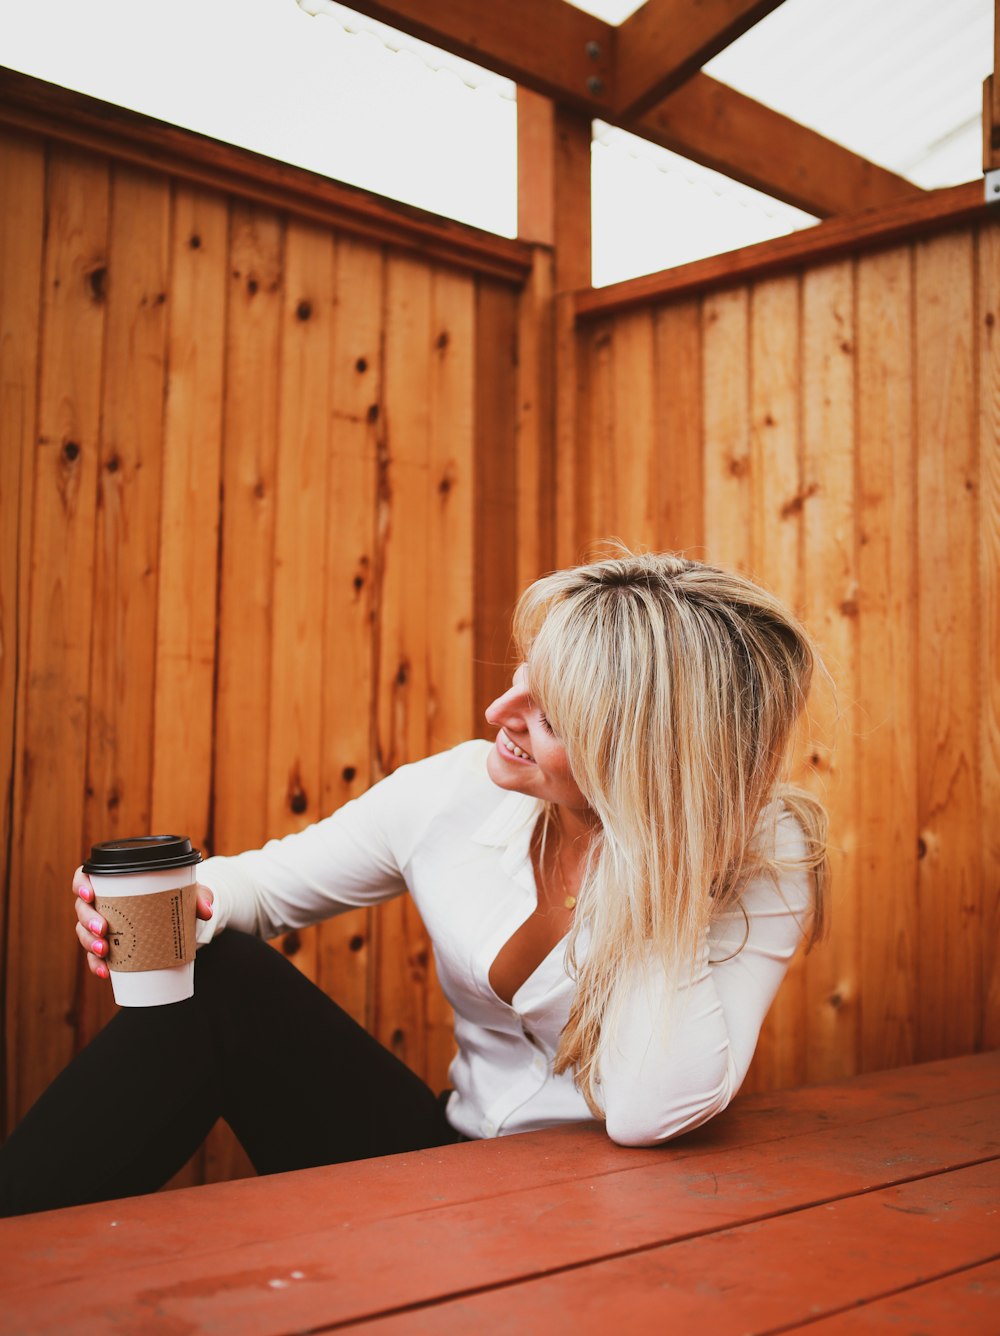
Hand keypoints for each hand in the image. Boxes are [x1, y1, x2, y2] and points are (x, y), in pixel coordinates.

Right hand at [73, 869, 213, 980]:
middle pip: (82, 909)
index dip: (81, 884)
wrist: (178, 915)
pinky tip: (105, 972)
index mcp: (113, 882)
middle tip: (102, 929)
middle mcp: (102, 903)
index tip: (89, 894)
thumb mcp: (187, 892)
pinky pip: (94, 956)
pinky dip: (97, 964)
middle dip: (87, 920)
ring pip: (84, 933)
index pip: (85, 877)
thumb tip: (206, 910)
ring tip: (104, 952)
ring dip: (89, 943)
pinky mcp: (108, 945)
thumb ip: (198, 896)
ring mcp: (102, 925)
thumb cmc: (175, 896)